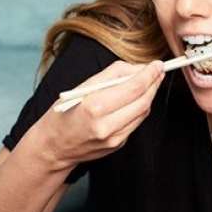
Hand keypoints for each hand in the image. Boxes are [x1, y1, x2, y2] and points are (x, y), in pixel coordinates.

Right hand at [40, 59, 164, 168]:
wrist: (54, 147)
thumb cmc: (63, 114)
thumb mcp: (81, 88)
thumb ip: (112, 75)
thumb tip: (137, 68)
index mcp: (94, 108)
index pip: (133, 88)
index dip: (149, 75)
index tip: (157, 64)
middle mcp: (106, 126)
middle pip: (143, 101)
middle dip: (153, 83)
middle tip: (158, 71)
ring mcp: (114, 138)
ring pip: (143, 112)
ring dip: (149, 95)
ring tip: (149, 81)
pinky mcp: (118, 145)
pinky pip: (136, 122)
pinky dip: (139, 108)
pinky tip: (136, 99)